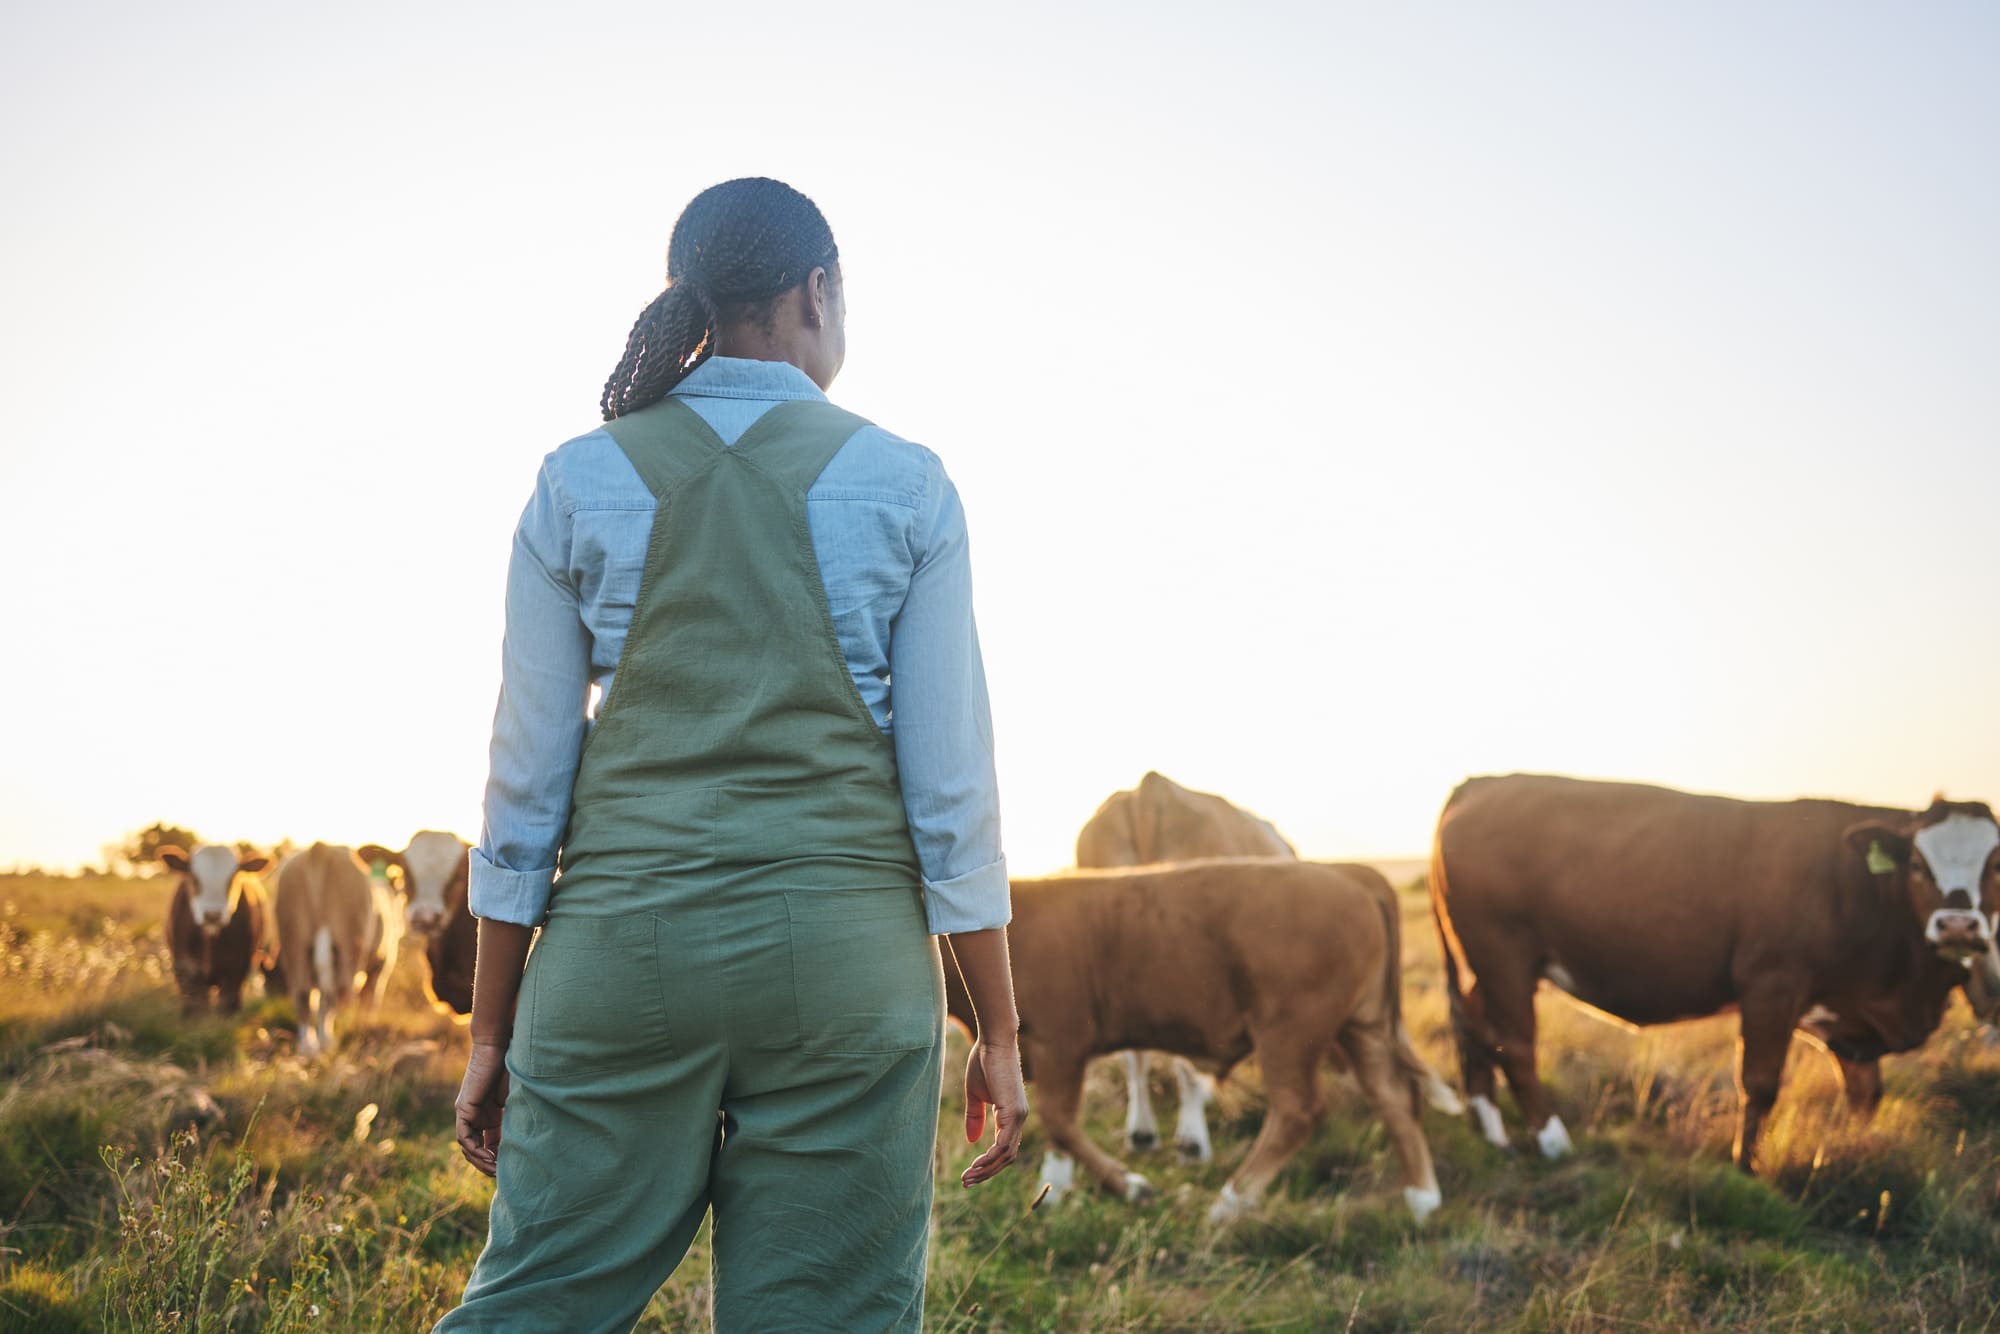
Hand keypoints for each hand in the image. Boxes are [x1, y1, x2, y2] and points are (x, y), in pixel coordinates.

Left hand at [454, 1038, 509, 1176]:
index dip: (499, 1158)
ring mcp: (468, 1112)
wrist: (499, 1045)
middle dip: (488, 1164)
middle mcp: (475, 1115)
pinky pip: (464, 1137)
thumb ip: (518, 1114)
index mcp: (488, 1113)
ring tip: (495, 1170)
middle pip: (477, 1148)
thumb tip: (536, 1133)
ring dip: (480, 1161)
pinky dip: (475, 1150)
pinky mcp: (464, 1108)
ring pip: (468, 1147)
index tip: (511, 1168)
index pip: (490, 1143)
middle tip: (502, 1176)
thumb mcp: (518, 1097)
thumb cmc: (514, 1064)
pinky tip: (489, 1157)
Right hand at [960, 1037, 1027, 1187]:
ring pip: (1006, 1155)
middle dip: (987, 1173)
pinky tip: (976, 1163)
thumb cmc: (984, 1062)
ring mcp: (1018, 1116)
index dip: (988, 1164)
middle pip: (1007, 1158)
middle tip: (966, 1182)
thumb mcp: (975, 1095)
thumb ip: (975, 1117)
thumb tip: (972, 1142)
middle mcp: (1019, 1119)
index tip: (969, 1173)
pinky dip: (990, 1157)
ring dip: (987, 1169)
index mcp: (1011, 1115)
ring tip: (968, 1177)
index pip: (1004, 1149)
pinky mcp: (1013, 1112)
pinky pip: (1003, 1144)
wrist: (993, 1041)